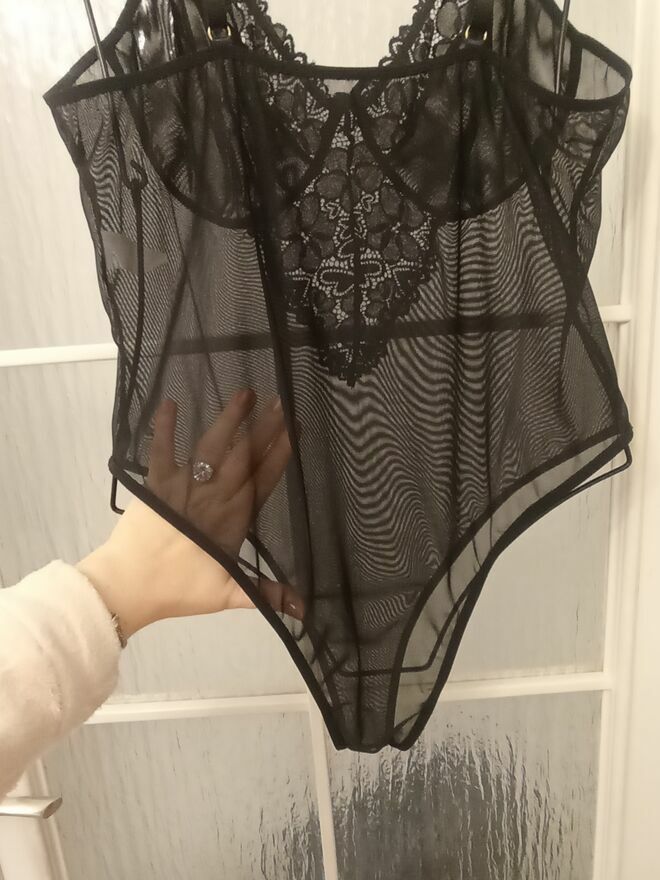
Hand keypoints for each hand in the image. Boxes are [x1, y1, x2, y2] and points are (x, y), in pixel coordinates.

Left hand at [77, 389, 300, 637]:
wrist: (126, 588)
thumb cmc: (177, 591)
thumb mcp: (226, 595)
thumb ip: (265, 595)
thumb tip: (304, 610)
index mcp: (232, 521)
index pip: (262, 482)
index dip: (280, 455)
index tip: (296, 429)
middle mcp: (211, 498)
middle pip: (243, 458)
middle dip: (264, 428)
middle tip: (283, 400)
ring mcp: (182, 487)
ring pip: (211, 449)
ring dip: (228, 420)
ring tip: (245, 393)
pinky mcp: (155, 484)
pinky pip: (160, 451)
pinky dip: (163, 427)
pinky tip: (170, 401)